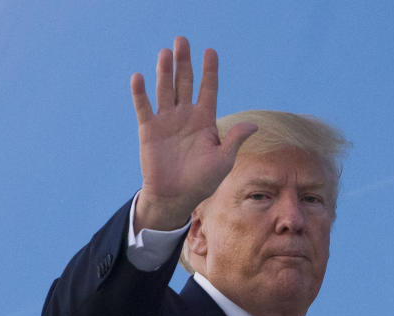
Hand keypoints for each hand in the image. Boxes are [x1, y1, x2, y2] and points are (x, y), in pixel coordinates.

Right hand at [130, 36, 256, 230]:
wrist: (175, 197)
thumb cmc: (202, 181)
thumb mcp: (223, 161)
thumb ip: (234, 140)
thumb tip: (253, 125)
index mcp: (205, 121)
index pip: (208, 89)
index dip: (210, 71)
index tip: (211, 51)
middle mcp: (185, 116)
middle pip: (185, 83)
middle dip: (184, 62)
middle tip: (182, 41)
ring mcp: (166, 121)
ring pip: (166, 89)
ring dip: (165, 71)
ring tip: (166, 52)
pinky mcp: (148, 129)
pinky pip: (144, 107)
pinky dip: (140, 93)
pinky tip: (139, 77)